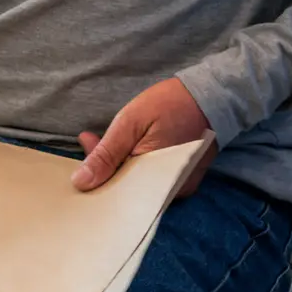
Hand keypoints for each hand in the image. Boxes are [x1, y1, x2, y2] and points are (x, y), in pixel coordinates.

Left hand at [73, 77, 216, 195]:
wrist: (211, 97)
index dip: (95, 175)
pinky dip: (134, 166)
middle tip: (88, 140)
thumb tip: (81, 182)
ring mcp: (177, 188)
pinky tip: (122, 149)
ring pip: (137, 186)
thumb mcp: (131, 123)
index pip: (116, 192)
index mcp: (156, 183)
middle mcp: (169, 194)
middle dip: (103, 170)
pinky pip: (150, 181)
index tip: (84, 146)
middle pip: (126, 192)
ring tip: (100, 141)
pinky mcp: (181, 180)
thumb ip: (107, 154)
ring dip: (117, 166)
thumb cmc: (170, 106)